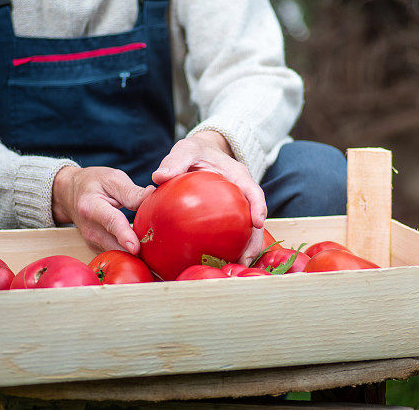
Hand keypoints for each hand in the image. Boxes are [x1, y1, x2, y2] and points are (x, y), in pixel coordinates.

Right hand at [52, 166, 153, 254]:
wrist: (69, 193)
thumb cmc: (93, 183)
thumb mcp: (112, 179)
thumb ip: (132, 192)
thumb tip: (153, 196)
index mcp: (92, 207)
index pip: (111, 222)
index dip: (124, 235)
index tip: (135, 247)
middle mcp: (90, 229)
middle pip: (115, 245)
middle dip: (138, 251)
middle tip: (161, 250)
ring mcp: (92, 242)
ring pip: (118, 253)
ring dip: (137, 255)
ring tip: (158, 251)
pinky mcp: (97, 248)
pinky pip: (117, 254)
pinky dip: (131, 254)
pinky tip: (147, 249)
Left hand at [152, 131, 266, 263]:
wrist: (200, 154)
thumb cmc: (194, 151)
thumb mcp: (185, 150)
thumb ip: (175, 161)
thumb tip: (160, 176)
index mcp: (238, 176)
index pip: (253, 191)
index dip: (259, 206)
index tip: (258, 222)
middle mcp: (242, 194)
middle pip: (256, 218)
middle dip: (255, 240)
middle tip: (246, 259)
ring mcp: (238, 207)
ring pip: (247, 230)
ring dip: (245, 249)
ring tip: (236, 267)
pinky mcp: (229, 217)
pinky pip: (232, 233)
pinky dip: (230, 248)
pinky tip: (218, 262)